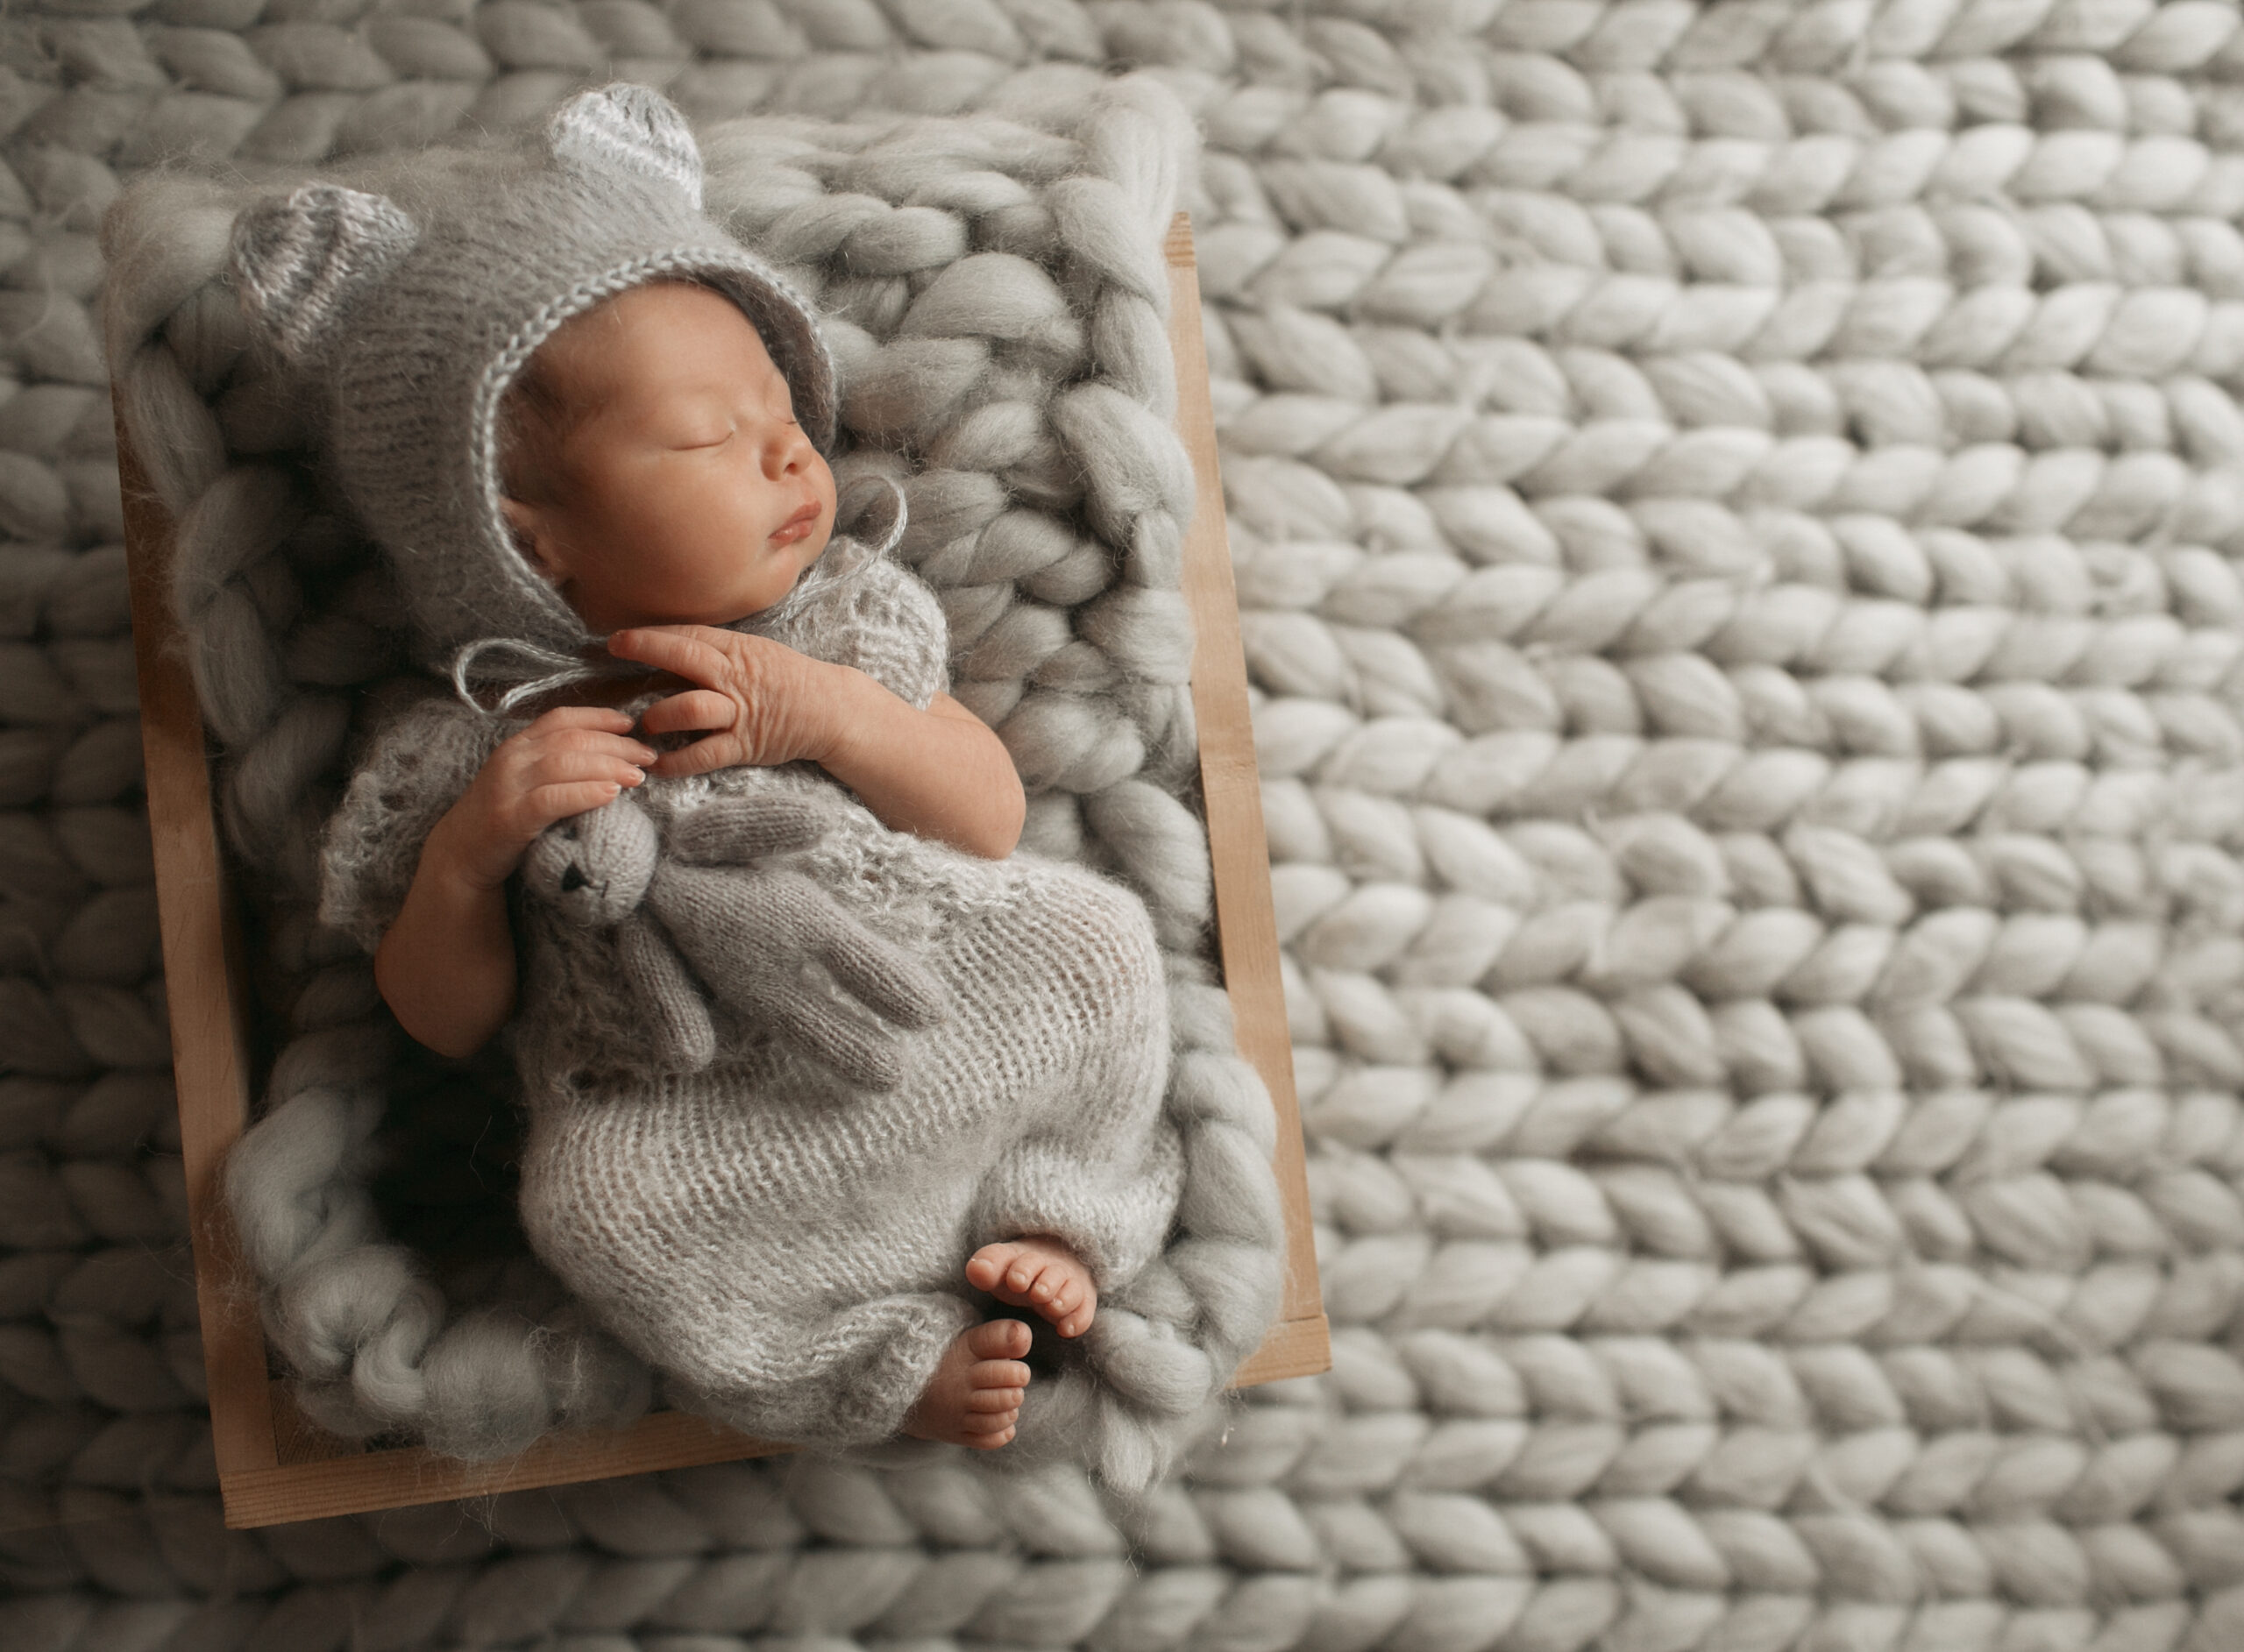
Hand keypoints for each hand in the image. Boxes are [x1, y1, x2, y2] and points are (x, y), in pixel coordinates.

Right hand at [434, 706, 656, 891]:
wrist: (462, 854)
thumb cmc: (505, 816)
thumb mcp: (526, 780)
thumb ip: (556, 764)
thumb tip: (610, 756)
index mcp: (518, 745)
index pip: (562, 719)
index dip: (599, 717)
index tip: (632, 724)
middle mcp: (512, 759)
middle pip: (571, 740)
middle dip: (616, 745)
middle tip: (648, 756)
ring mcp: (508, 787)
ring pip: (564, 764)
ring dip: (607, 766)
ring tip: (638, 776)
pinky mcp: (510, 818)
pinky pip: (551, 799)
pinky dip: (584, 793)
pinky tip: (611, 794)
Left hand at [607, 626, 840, 778]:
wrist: (832, 710)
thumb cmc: (791, 680)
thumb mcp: (758, 652)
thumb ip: (719, 651)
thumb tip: (674, 649)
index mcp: (738, 650)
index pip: (689, 634)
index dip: (653, 633)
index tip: (621, 635)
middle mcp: (735, 677)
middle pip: (685, 656)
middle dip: (646, 649)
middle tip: (617, 649)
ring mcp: (740, 712)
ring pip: (691, 707)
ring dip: (660, 715)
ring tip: (644, 724)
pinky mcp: (745, 745)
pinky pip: (705, 754)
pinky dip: (677, 762)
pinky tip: (657, 765)